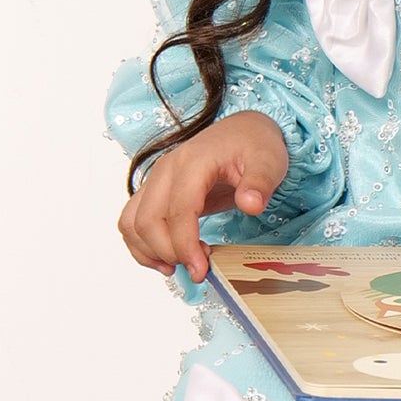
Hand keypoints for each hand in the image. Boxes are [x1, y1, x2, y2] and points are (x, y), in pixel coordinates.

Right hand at [119, 112, 289, 281]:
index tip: (201, 269)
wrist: (241, 131)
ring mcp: (156, 180)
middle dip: (169, 252)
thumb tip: (251, 204)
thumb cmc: (253, 144)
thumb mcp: (268, 161)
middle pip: (148, 220)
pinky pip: (132, 221)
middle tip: (198, 268)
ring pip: (132, 222)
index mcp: (193, 162)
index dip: (185, 244)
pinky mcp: (154, 191)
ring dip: (150, 251)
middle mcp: (166, 170)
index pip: (178, 210)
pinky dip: (141, 245)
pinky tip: (164, 260)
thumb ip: (260, 183)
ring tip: (181, 265)